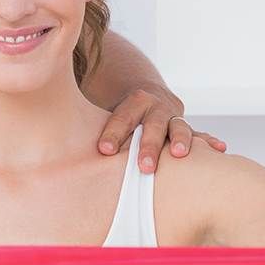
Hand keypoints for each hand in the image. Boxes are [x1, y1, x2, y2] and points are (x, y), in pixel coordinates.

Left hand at [96, 87, 226, 173]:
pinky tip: (220, 149)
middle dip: (148, 145)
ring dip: (181, 141)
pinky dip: (209, 142)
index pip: (122, 116)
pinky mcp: (186, 129)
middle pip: (152, 125)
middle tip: (144, 167)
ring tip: (181, 155)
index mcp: (133, 101)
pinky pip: (200, 136)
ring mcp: (174, 118)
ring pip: (178, 128)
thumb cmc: (118, 116)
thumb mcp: (101, 113)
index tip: (104, 150)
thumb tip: (44, 150)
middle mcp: (156, 107)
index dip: (114, 131)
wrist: (145, 97)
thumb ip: (83, 127)